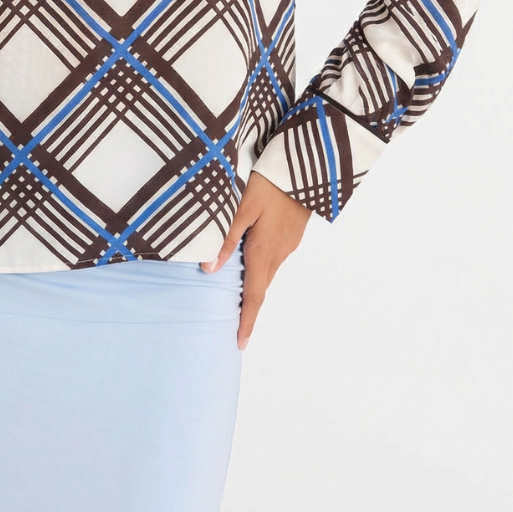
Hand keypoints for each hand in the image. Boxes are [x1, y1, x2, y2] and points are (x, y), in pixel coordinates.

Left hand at [201, 170, 311, 349]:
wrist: (304, 168)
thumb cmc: (269, 183)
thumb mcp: (242, 208)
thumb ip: (225, 237)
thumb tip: (208, 268)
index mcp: (264, 250)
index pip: (254, 295)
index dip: (246, 320)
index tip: (240, 342)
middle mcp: (279, 252)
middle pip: (261, 287)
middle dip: (249, 309)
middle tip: (235, 326)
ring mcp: (288, 244)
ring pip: (268, 272)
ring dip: (254, 288)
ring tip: (238, 299)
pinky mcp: (291, 234)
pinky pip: (274, 259)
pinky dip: (261, 269)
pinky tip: (250, 263)